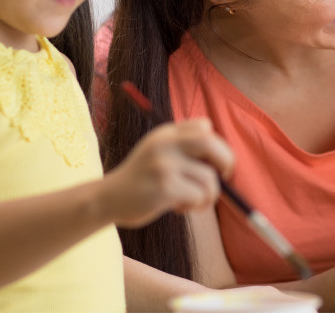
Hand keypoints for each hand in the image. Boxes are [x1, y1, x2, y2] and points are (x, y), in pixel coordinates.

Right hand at [101, 118, 234, 227]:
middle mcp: (164, 144)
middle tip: (225, 177)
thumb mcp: (158, 152)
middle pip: (211, 144)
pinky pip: (198, 196)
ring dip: (208, 195)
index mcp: (165, 133)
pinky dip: (195, 206)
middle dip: (227, 161)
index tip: (216, 162)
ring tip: (191, 201)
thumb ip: (184, 147)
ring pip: (209, 179)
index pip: (204, 127)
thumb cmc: (141, 180)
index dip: (217, 144)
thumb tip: (225, 159)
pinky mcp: (164, 188)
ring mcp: (164, 165)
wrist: (107, 199)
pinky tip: (178, 208)